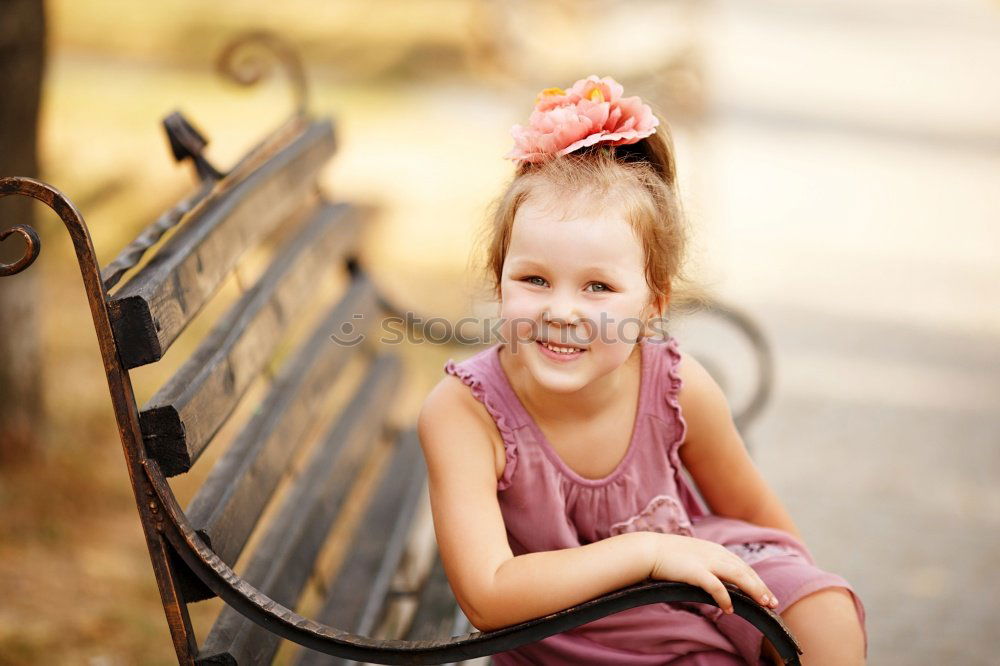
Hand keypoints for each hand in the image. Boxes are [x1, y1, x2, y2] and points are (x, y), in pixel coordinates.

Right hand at [648, 533, 778, 614]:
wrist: (649, 550)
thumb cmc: (667, 556)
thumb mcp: (693, 555)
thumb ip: (707, 564)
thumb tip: (717, 581)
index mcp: (715, 549)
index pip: (741, 565)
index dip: (756, 579)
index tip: (765, 593)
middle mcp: (715, 554)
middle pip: (745, 571)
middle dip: (760, 587)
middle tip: (772, 602)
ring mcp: (706, 562)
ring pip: (739, 576)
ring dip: (753, 590)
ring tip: (762, 604)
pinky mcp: (696, 572)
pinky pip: (716, 587)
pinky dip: (726, 598)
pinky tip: (730, 609)